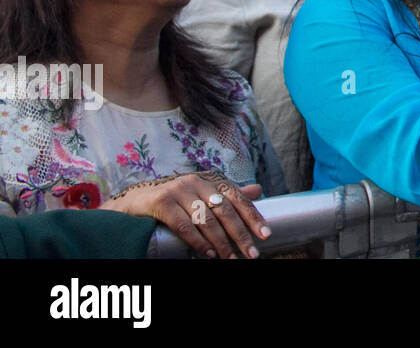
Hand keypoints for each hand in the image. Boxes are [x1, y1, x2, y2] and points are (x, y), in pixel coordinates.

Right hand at [101, 170, 270, 258]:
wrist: (134, 202)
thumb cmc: (174, 201)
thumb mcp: (202, 196)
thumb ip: (228, 195)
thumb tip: (258, 190)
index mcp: (210, 180)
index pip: (238, 198)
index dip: (253, 217)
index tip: (266, 235)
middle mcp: (197, 182)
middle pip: (225, 211)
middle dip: (240, 234)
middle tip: (252, 253)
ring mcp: (178, 190)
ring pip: (206, 220)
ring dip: (220, 243)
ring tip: (230, 258)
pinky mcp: (161, 201)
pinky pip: (184, 225)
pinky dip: (198, 242)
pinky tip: (208, 254)